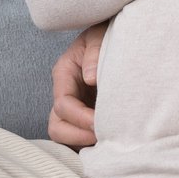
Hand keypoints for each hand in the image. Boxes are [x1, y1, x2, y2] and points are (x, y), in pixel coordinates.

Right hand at [47, 22, 107, 149]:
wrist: (121, 34)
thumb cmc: (108, 32)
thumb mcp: (100, 34)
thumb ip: (95, 52)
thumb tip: (91, 78)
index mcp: (65, 73)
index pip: (63, 104)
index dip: (80, 118)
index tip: (100, 122)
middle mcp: (66, 92)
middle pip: (57, 126)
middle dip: (77, 136)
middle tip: (104, 137)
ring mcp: (75, 106)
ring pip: (66, 135)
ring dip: (82, 143)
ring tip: (107, 143)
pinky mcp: (87, 115)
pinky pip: (81, 137)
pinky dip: (90, 145)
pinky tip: (110, 145)